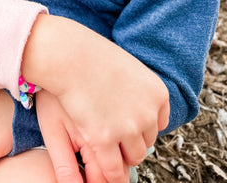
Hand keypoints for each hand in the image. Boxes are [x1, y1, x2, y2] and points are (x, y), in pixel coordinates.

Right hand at [22, 15, 168, 182]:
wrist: (68, 55)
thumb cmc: (91, 56)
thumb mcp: (127, 67)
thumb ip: (139, 90)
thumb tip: (141, 107)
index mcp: (157, 94)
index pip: (157, 122)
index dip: (140, 124)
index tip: (126, 122)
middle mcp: (147, 113)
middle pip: (146, 141)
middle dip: (130, 139)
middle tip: (112, 132)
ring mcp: (128, 128)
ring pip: (133, 157)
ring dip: (120, 155)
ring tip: (104, 145)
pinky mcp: (104, 139)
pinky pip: (113, 169)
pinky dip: (109, 171)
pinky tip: (99, 163)